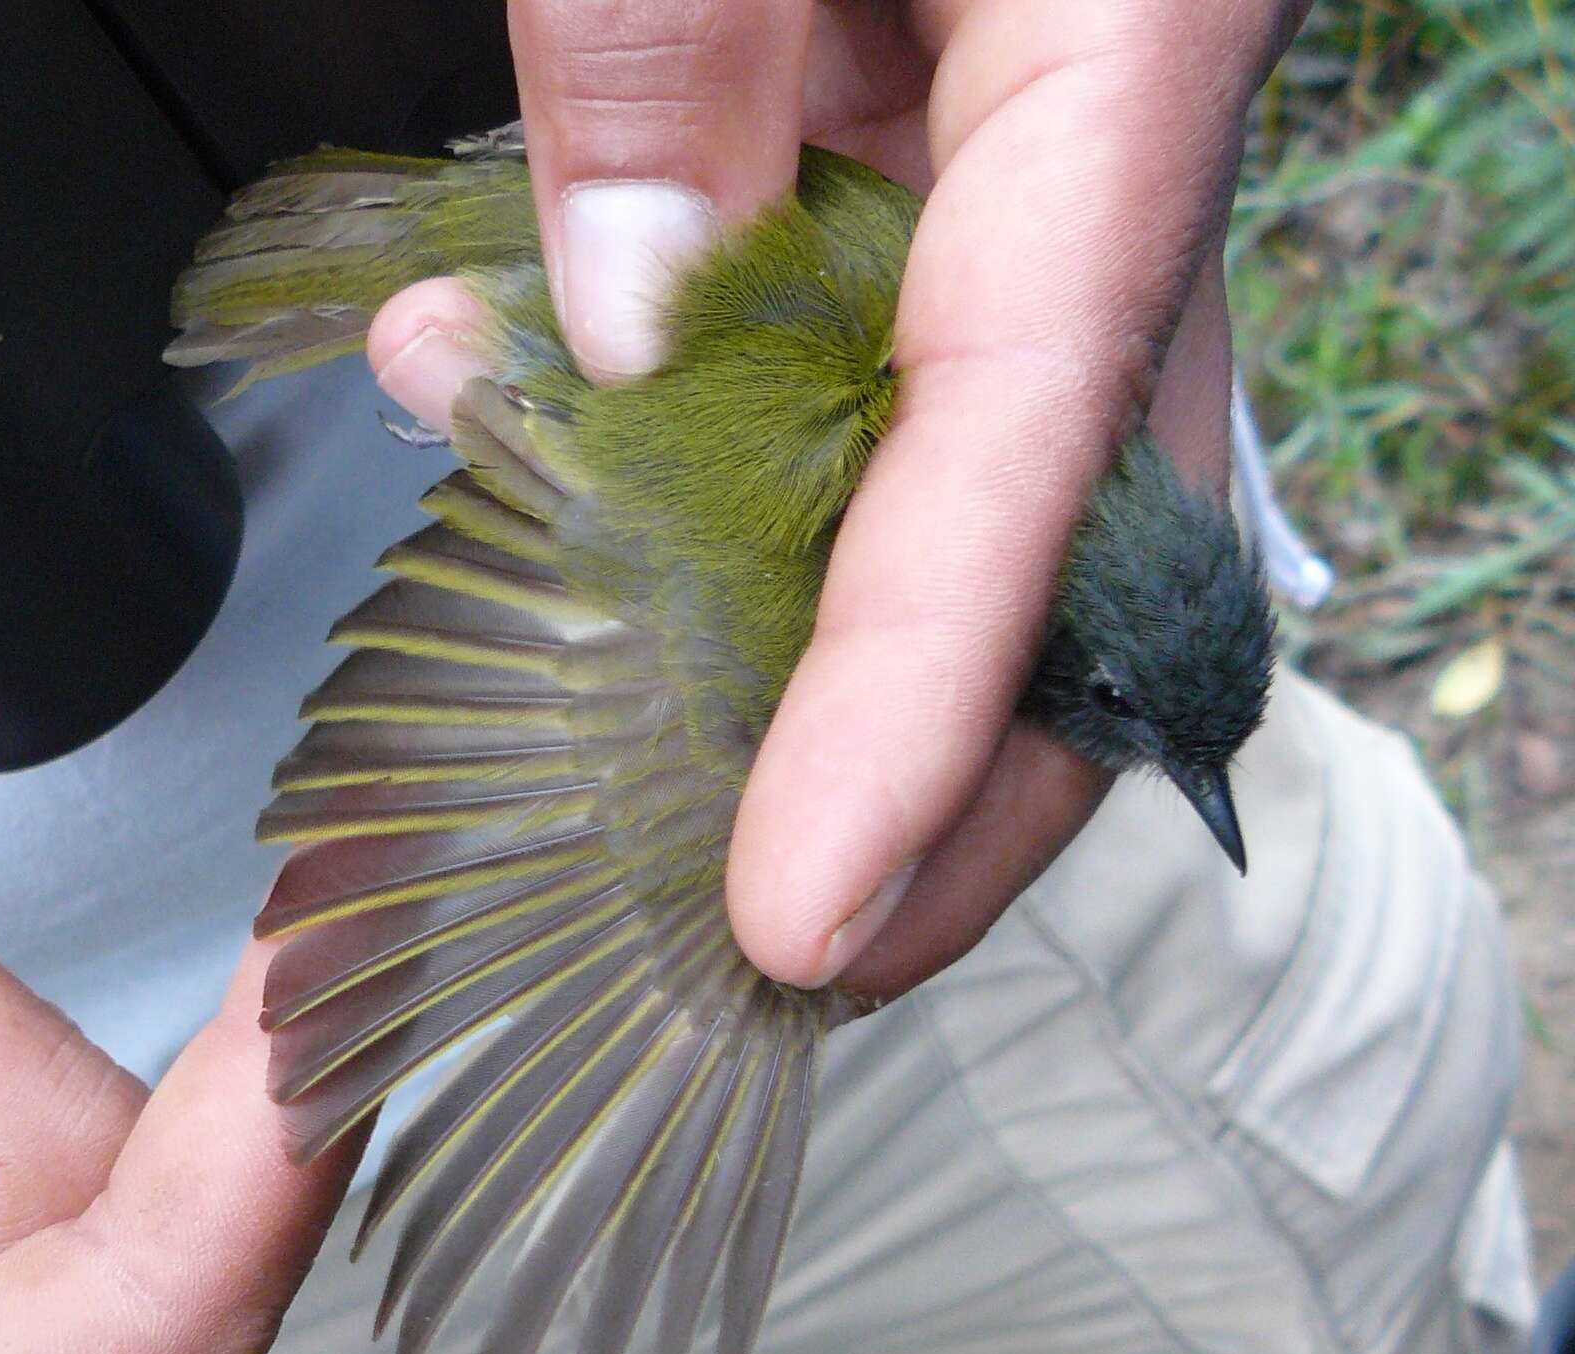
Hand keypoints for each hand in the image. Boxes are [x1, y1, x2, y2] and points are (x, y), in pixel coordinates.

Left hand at [368, 0, 1305, 995]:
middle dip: (936, 779)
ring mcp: (1004, 182)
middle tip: (787, 945)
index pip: (1030, 442)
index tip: (798, 910)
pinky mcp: (903, 177)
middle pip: (1060, 543)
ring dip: (811, 661)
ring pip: (952, 493)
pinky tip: (551, 472)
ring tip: (667, 793)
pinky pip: (847, 382)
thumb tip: (624, 315)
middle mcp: (1090, 155)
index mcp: (1120, 56)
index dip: (914, 710)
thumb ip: (673, 33)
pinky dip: (720, 484)